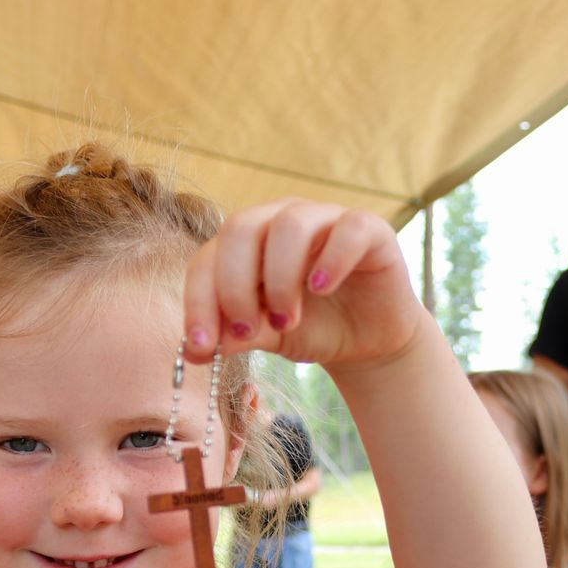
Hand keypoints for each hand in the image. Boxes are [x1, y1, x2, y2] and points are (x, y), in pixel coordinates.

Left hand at [183, 200, 430, 375]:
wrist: (368, 341)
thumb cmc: (313, 328)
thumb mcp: (268, 335)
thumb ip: (238, 334)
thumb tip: (201, 348)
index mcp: (247, 242)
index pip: (208, 258)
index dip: (199, 302)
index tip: (201, 349)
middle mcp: (281, 219)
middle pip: (241, 228)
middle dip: (235, 285)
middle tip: (247, 329)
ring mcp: (325, 218)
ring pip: (289, 225)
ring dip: (280, 279)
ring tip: (287, 321)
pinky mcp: (368, 229)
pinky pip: (348, 228)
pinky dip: (332, 260)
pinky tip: (323, 289)